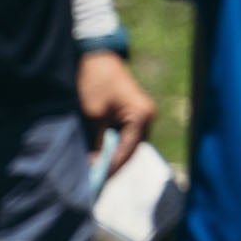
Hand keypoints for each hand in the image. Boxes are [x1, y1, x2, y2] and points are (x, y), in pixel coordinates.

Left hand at [77, 51, 155, 174]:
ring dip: (116, 156)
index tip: (97, 183)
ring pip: (131, 144)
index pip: (128, 150)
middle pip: (133, 149)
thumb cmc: (95, 83)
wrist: (98, 58)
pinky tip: (103, 155)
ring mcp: (144, 115)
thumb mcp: (93, 115)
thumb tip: (95, 164)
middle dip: (115, 165)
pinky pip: (128, 136)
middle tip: (96, 180)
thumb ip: (98, 141)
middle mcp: (148, 117)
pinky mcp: (136, 113)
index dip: (112, 167)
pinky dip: (117, 146)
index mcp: (141, 116)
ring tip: (98, 170)